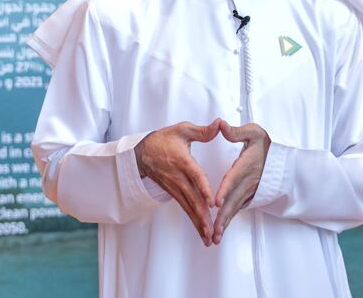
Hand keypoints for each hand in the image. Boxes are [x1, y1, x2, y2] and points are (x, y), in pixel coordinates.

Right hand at [135, 119, 219, 245]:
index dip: (203, 188)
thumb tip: (220, 124)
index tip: (211, 201)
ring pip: (188, 207)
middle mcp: (178, 177)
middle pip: (192, 198)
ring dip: (198, 222)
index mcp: (182, 161)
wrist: (142, 152)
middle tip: (212, 230)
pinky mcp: (173, 193)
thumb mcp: (182, 130)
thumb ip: (202, 131)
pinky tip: (202, 233)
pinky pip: (185, 208)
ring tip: (209, 238)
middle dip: (202, 215)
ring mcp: (174, 187)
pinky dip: (193, 220)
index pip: (195, 176)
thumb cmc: (164, 140)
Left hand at [212, 120, 270, 244]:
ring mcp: (249, 191)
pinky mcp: (248, 196)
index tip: (216, 202)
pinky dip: (229, 220)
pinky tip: (220, 230)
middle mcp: (247, 182)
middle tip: (213, 231)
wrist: (283, 160)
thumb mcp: (254, 132)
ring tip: (216, 237)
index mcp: (245, 166)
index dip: (225, 190)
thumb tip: (220, 124)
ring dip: (225, 223)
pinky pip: (237, 209)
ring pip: (235, 208)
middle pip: (233, 201)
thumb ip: (237, 131)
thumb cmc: (266, 145)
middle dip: (223, 217)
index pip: (233, 179)